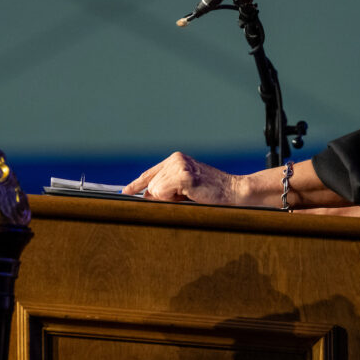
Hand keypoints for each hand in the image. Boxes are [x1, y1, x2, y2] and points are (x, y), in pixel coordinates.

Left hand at [123, 152, 244, 204]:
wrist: (234, 192)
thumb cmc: (212, 194)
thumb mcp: (185, 189)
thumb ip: (166, 189)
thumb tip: (145, 197)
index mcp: (176, 160)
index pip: (150, 173)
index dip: (137, 184)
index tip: (125, 192)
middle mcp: (176, 159)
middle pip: (151, 185)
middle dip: (163, 197)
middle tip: (186, 197)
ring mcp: (179, 165)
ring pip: (155, 190)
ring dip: (170, 199)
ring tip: (190, 195)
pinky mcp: (184, 175)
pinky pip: (162, 192)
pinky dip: (172, 199)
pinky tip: (190, 195)